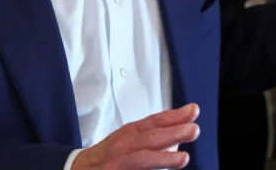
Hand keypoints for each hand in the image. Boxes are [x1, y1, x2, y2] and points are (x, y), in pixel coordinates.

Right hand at [71, 103, 200, 169]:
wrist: (82, 169)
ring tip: (184, 158)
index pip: (154, 122)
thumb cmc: (111, 155)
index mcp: (130, 133)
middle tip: (194, 130)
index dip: (174, 116)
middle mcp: (124, 146)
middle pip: (150, 139)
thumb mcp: (129, 139)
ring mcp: (119, 163)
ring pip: (142, 160)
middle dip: (173, 134)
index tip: (193, 111)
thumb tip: (180, 133)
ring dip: (163, 159)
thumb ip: (152, 135)